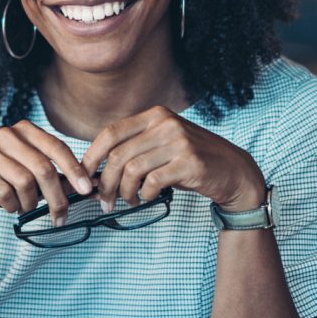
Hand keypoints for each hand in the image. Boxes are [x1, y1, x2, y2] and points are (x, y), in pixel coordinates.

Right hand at [0, 120, 94, 231]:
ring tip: (25, 207)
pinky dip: (12, 206)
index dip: (74, 169)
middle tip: (61, 217)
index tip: (87, 190)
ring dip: (29, 203)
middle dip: (56, 197)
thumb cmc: (8, 183)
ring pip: (24, 182)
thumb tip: (94, 185)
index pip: (56, 147)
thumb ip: (62, 178)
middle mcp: (5, 135)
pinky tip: (9, 205)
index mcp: (24, 130)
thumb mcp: (36, 177)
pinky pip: (4, 193)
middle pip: (42, 167)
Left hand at [80, 106, 265, 212]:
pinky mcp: (190, 162)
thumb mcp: (161, 146)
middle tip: (104, 201)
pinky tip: (148, 198)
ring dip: (124, 192)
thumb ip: (133, 150)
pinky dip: (145, 195)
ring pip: (132, 170)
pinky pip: (152, 182)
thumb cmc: (190, 161)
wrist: (233, 171)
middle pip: (117, 155)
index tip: (83, 176)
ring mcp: (179, 142)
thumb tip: (94, 171)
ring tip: (129, 201)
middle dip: (105, 183)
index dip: (91, 156)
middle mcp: (166, 124)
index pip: (110, 133)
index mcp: (155, 116)